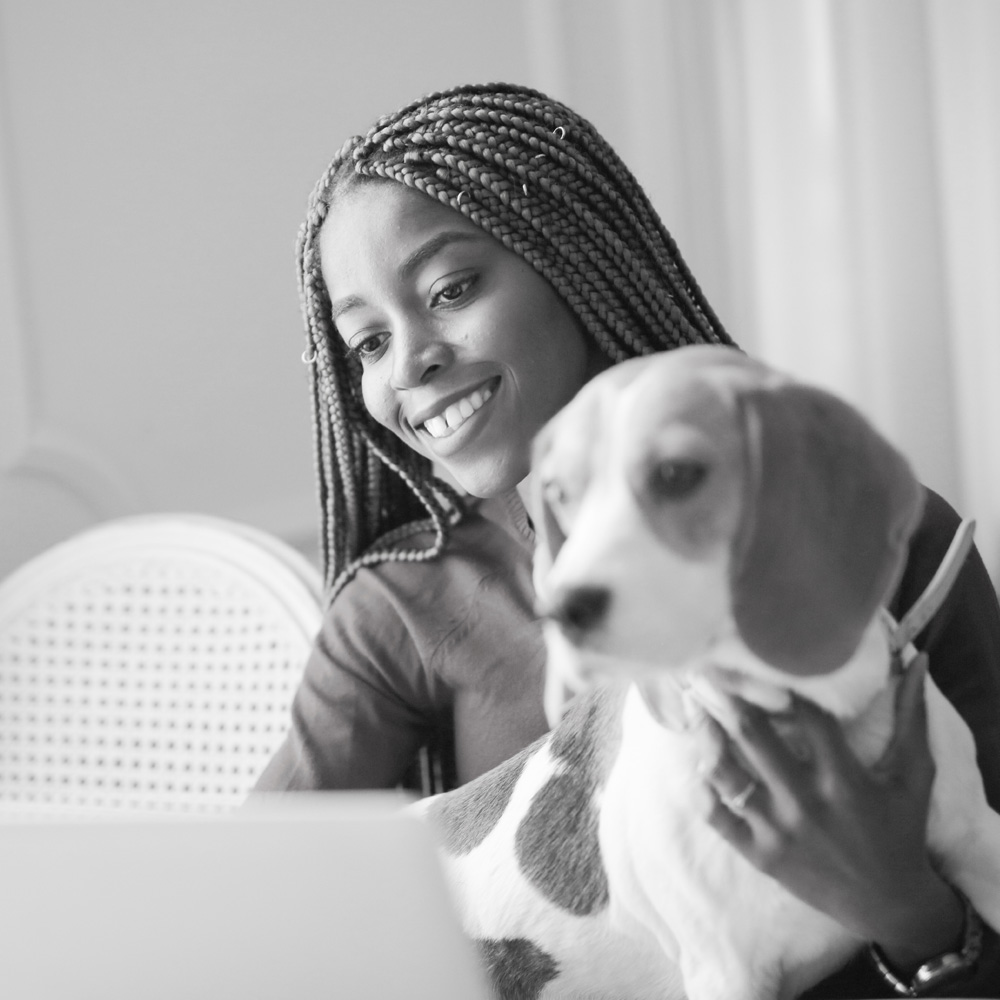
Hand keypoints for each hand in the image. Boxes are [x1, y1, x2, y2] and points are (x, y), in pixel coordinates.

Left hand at [696, 653, 963, 972]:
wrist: (887, 906)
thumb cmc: (900, 832)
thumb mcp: (914, 775)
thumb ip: (912, 718)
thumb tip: (915, 660)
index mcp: (843, 780)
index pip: (807, 716)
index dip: (784, 681)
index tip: (760, 653)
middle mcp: (805, 802)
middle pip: (754, 737)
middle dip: (728, 698)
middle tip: (707, 667)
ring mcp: (777, 830)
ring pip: (728, 773)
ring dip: (707, 737)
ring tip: (694, 706)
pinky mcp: (759, 854)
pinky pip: (718, 817)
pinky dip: (702, 791)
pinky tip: (695, 763)